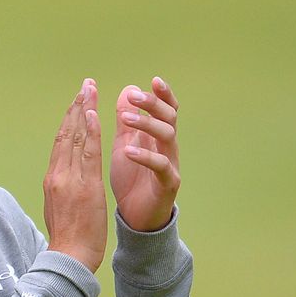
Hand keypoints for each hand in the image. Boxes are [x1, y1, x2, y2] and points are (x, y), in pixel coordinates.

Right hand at [43, 78, 106, 272]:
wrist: (69, 258)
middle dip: (76, 106)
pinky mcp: (85, 186)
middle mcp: (58, 174)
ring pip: (76, 138)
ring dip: (84, 110)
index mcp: (52, 178)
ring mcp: (69, 179)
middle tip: (85, 85)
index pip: (61, 141)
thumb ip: (61, 186)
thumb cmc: (68, 237)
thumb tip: (63, 175)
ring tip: (90, 89)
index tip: (77, 101)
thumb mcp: (59, 206)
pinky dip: (90, 131)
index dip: (70, 119)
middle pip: (67, 133)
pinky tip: (94, 113)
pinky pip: (88, 154)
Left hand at [110, 76, 180, 231]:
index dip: (164, 95)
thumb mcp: (126, 144)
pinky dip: (145, 157)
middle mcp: (168, 147)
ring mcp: (170, 165)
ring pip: (168, 137)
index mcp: (157, 136)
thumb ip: (127, 120)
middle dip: (154, 104)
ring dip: (147, 124)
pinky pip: (161, 167)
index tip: (154, 80)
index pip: (167, 110)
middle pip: (169, 118)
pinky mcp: (167, 184)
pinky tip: (129, 151)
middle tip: (134, 96)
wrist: (135, 217)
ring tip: (125, 118)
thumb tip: (128, 89)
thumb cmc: (132, 178)